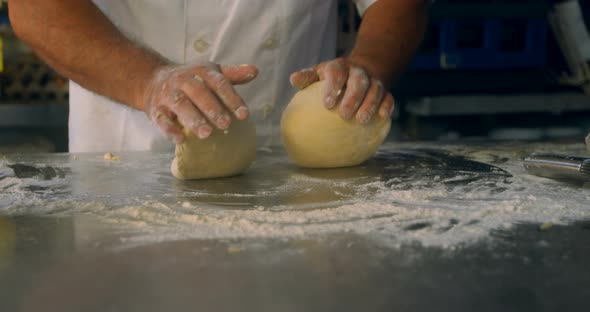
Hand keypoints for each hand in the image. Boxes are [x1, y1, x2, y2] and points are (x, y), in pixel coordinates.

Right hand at [142, 62, 257, 142]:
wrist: (154, 80)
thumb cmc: (192, 80)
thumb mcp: (211, 73)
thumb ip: (233, 75)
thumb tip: (255, 71)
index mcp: (201, 72)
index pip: (219, 83)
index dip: (232, 99)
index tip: (244, 115)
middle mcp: (184, 81)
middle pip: (199, 93)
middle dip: (212, 109)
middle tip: (226, 124)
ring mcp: (168, 95)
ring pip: (181, 106)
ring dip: (193, 119)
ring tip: (206, 134)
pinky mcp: (156, 109)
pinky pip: (162, 119)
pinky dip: (170, 130)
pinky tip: (181, 140)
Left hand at [290, 57, 393, 123]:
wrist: (361, 69)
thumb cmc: (333, 77)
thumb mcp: (319, 74)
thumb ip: (307, 77)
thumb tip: (293, 79)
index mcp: (339, 67)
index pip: (336, 73)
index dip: (332, 86)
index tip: (327, 104)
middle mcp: (357, 72)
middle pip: (358, 81)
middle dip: (352, 98)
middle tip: (345, 116)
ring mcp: (372, 80)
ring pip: (375, 89)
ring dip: (369, 104)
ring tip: (361, 120)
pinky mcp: (384, 91)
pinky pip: (388, 96)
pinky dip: (386, 105)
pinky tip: (382, 117)